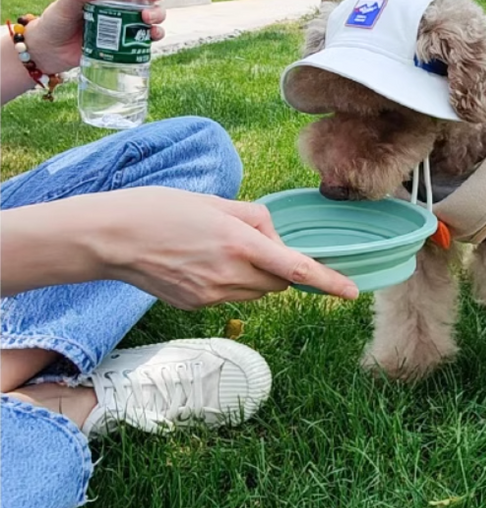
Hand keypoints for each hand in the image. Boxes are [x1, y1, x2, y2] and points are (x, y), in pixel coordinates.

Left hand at [21, 0, 168, 74]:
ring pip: (156, 11)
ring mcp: (128, 20)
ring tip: (145, 19)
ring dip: (158, 13)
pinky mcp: (129, 39)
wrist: (50, 51)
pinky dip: (156, 34)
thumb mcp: (64, 3)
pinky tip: (151, 35)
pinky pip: (150, 35)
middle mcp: (124, 1)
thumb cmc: (56, 21)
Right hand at [95, 188, 358, 305]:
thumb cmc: (162, 209)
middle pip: (279, 282)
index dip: (329, 282)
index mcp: (240, 244)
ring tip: (218, 250)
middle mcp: (230, 275)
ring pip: (255, 292)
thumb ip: (256, 220)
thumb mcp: (217, 202)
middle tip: (252, 244)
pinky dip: (228, 283)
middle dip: (281, 268)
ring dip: (255, 276)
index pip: (297, 269)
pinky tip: (199, 263)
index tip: (352, 292)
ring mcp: (211, 295)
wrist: (111, 238)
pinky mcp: (195, 306)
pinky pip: (229, 298)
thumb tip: (275, 238)